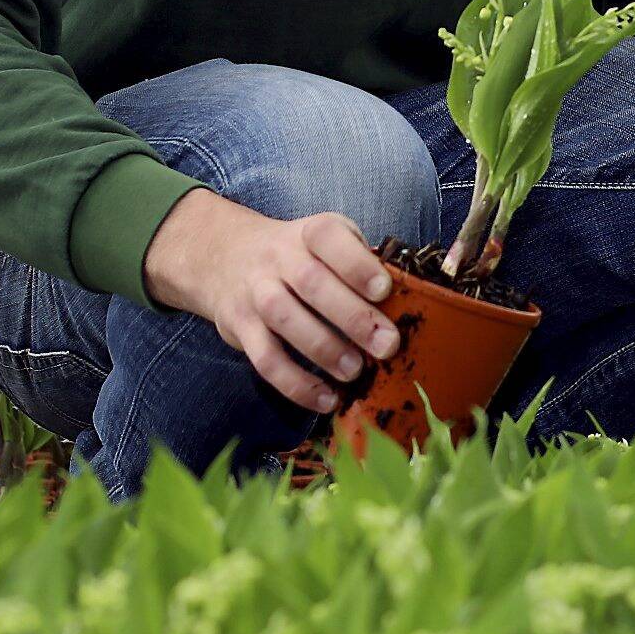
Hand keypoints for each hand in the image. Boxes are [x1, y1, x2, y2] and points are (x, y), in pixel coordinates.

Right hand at [140, 189, 401, 416]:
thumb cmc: (299, 255)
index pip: (330, 238)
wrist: (226, 256)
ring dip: (323, 349)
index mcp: (310, 232)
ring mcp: (255, 292)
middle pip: (311, 283)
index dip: (357, 264)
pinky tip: (326, 400)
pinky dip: (295, 384)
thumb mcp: (327, 240)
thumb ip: (360, 262)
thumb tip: (408, 299)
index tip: (385, 290)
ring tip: (355, 372)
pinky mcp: (239, 327)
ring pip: (284, 319)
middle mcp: (278, 258)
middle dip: (352, 316)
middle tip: (387, 346)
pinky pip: (265, 359)